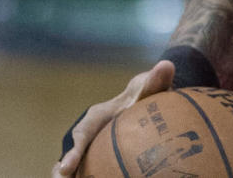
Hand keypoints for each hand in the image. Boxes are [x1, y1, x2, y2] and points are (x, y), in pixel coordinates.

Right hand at [52, 61, 175, 177]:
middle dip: (64, 170)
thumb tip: (167, 65)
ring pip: (80, 163)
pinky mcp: (102, 152)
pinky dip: (92, 174)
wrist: (146, 95)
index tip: (66, 167)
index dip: (73, 151)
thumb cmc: (146, 91)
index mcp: (97, 116)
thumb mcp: (150, 85)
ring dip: (74, 175)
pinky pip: (95, 166)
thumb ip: (156, 79)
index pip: (83, 133)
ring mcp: (94, 144)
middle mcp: (91, 132)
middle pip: (74, 153)